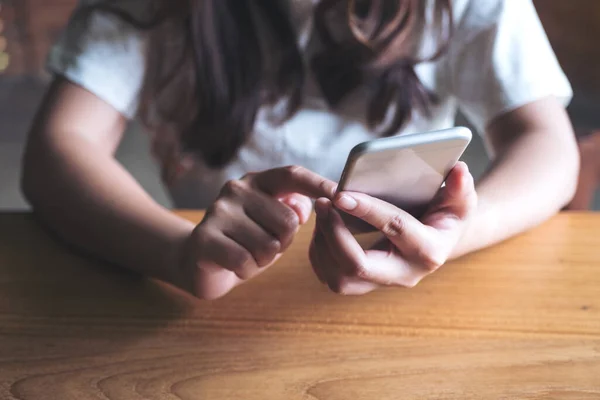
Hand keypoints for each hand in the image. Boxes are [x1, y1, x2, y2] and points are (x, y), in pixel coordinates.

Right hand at [176, 166, 335, 299]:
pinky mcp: (205, 237)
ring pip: (268, 245)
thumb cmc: (244, 241)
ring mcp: (218, 211)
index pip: (292, 175)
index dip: (318, 184)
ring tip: (247, 254)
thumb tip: (309, 207)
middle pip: (288, 221)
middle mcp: (236, 189)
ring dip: (263, 259)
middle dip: (284, 243)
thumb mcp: (271, 223)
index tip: (342, 194)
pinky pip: (246, 261)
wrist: (198, 262)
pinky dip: (247, 270)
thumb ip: (291, 210)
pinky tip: (234, 264)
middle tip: (265, 245)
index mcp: (256, 181)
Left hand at [309, 162, 476, 294]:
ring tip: (321, 210)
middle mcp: (404, 275)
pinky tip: (322, 226)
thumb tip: (459, 170)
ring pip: (338, 278)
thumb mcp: (461, 200)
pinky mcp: (363, 285)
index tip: (340, 193)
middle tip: (322, 202)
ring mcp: (381, 284)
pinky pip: (330, 277)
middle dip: (334, 234)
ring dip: (322, 243)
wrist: (438, 241)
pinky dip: (319, 253)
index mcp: (428, 251)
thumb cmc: (447, 216)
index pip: (395, 229)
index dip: (367, 210)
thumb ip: (461, 188)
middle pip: (357, 266)